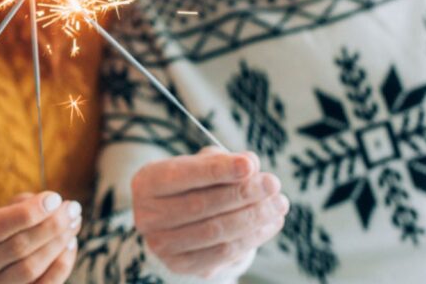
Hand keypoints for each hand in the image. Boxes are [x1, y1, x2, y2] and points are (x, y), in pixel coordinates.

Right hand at [0, 191, 81, 282]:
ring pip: (30, 268)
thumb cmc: (6, 225)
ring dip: (58, 243)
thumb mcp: (7, 208)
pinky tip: (71, 244)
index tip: (55, 198)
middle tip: (72, 208)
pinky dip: (62, 265)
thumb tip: (56, 207)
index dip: (28, 213)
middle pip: (17, 247)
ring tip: (74, 222)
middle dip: (50, 226)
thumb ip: (26, 205)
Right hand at [131, 148, 287, 278]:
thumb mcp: (200, 164)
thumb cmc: (190, 184)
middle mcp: (148, 215)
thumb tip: (251, 163)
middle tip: (273, 184)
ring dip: (254, 217)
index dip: (218, 170)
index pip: (183, 175)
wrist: (174, 221)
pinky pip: (223, 253)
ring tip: (279, 204)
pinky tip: (270, 224)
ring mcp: (162, 244)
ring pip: (215, 232)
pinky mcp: (181, 265)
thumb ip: (222, 160)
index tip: (250, 164)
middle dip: (243, 193)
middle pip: (201, 205)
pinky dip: (252, 238)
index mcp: (147, 182)